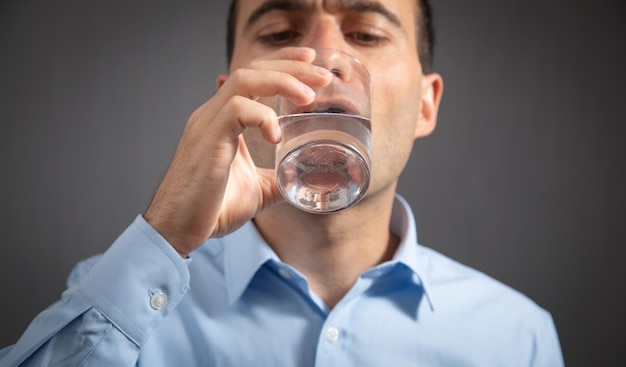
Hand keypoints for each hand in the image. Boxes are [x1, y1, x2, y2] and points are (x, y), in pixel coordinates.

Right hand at [143, 48, 331, 256]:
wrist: (177, 230)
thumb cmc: (212, 209)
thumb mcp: (257, 190)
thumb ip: (278, 178)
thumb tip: (304, 181)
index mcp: (223, 120)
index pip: (252, 75)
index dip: (283, 63)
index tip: (311, 61)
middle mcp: (213, 114)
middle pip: (251, 69)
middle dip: (290, 65)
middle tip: (321, 74)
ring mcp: (208, 124)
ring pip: (243, 80)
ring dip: (281, 81)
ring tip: (308, 97)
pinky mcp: (208, 140)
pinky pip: (236, 110)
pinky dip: (262, 115)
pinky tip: (277, 133)